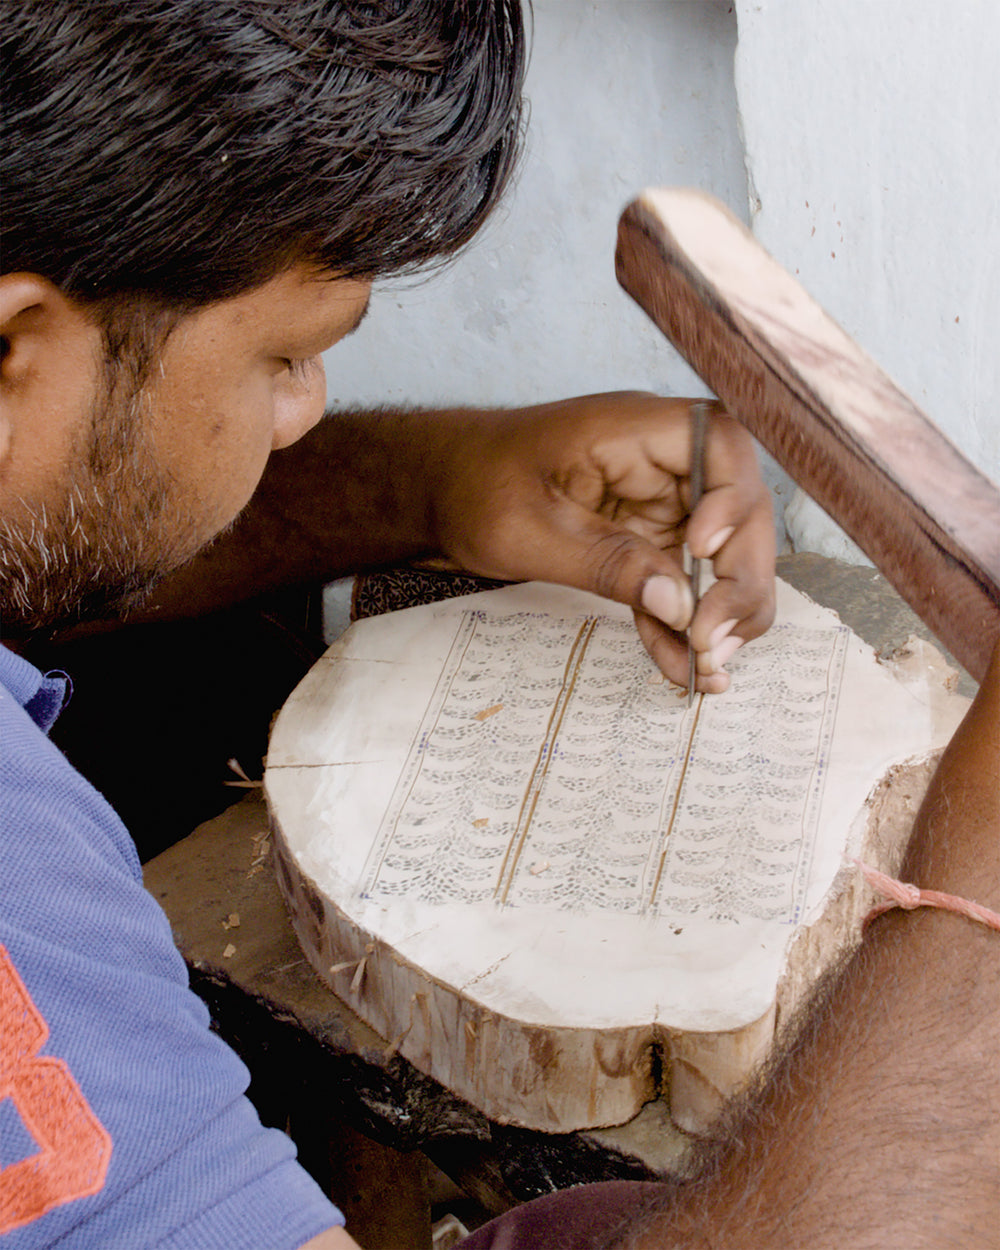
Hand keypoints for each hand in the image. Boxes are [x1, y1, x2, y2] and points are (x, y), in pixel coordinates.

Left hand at [431, 391, 775, 692]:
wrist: (438, 492)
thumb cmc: (471, 485)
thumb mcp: (529, 529)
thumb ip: (605, 563)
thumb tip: (679, 604)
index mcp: (634, 431)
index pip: (723, 446)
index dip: (732, 500)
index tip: (702, 551)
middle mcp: (660, 464)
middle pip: (740, 512)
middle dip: (739, 579)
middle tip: (712, 639)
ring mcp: (657, 505)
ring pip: (723, 557)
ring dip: (722, 613)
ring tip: (707, 667)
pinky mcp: (644, 542)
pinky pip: (680, 585)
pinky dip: (681, 625)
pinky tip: (681, 669)